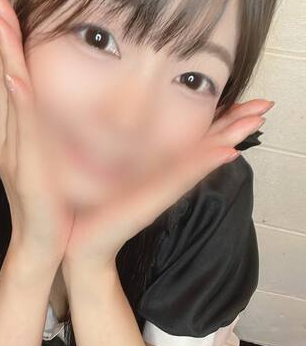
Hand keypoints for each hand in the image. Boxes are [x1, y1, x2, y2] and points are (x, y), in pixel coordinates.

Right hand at [0, 0, 73, 262]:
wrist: (41, 241)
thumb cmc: (49, 200)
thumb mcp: (46, 157)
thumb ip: (42, 130)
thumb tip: (46, 106)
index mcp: (16, 128)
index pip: (13, 72)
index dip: (11, 35)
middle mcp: (9, 131)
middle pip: (5, 71)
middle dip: (1, 28)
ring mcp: (12, 146)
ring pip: (9, 89)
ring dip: (4, 50)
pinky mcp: (23, 163)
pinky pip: (20, 124)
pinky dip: (17, 95)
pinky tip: (14, 71)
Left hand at [62, 99, 271, 273]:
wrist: (80, 243)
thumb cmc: (92, 206)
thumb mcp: (108, 171)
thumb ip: (124, 152)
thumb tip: (124, 124)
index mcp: (159, 167)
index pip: (197, 138)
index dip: (222, 119)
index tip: (244, 102)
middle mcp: (167, 177)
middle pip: (210, 144)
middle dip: (236, 124)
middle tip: (264, 105)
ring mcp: (164, 188)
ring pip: (204, 157)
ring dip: (230, 137)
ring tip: (254, 121)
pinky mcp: (155, 200)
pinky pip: (185, 176)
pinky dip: (206, 163)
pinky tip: (228, 151)